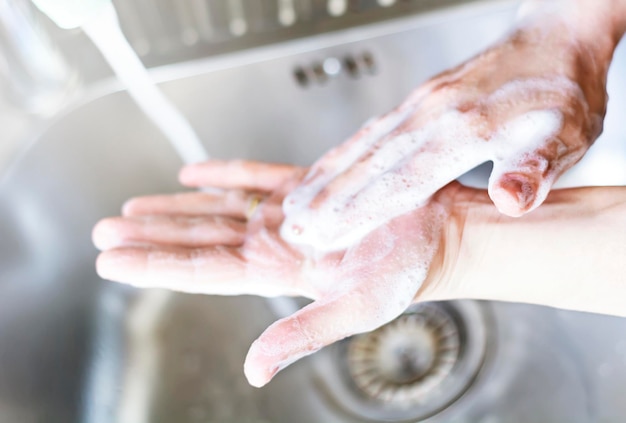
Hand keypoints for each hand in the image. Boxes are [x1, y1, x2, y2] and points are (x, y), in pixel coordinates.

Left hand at [92, 160, 466, 386]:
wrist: (439, 235)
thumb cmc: (406, 273)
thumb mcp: (355, 309)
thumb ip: (302, 335)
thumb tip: (255, 369)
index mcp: (277, 271)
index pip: (202, 269)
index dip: (154, 264)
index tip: (111, 260)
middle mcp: (274, 244)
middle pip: (199, 238)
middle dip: (151, 235)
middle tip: (105, 229)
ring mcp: (288, 215)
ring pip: (217, 209)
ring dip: (175, 207)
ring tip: (133, 207)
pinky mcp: (307, 188)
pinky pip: (255, 177)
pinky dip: (223, 173)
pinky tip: (193, 174)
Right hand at [280, 5, 614, 250]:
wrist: (555, 39)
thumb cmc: (562, 91)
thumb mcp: (565, 134)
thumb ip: (534, 167)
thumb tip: (512, 198)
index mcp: (466, 130)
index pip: (402, 181)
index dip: (360, 211)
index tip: (326, 233)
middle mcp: (434, 115)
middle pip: (369, 164)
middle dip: (328, 198)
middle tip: (293, 225)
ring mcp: (422, 105)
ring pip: (364, 146)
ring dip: (328, 175)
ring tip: (297, 201)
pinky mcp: (420, 100)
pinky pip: (373, 131)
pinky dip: (345, 153)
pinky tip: (330, 166)